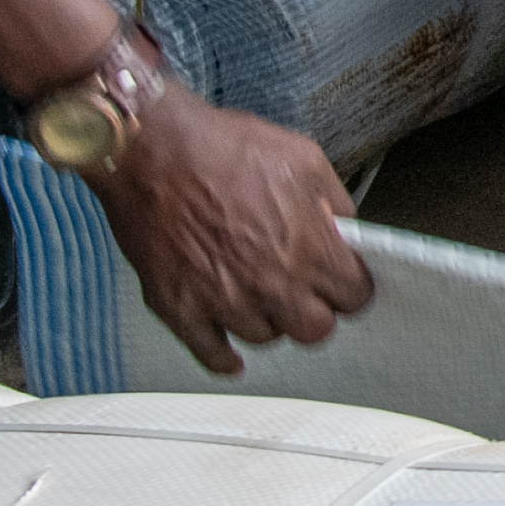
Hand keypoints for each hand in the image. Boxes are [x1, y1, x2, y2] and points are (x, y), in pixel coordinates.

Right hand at [98, 91, 374, 372]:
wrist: (150, 148)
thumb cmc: (220, 146)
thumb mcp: (303, 158)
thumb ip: (334, 202)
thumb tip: (344, 230)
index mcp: (308, 246)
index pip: (354, 296)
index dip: (349, 285)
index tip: (340, 279)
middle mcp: (271, 282)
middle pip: (314, 330)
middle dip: (314, 310)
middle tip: (302, 291)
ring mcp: (224, 301)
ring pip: (265, 339)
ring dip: (265, 319)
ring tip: (256, 294)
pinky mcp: (180, 308)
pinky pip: (211, 355)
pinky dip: (223, 358)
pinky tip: (230, 353)